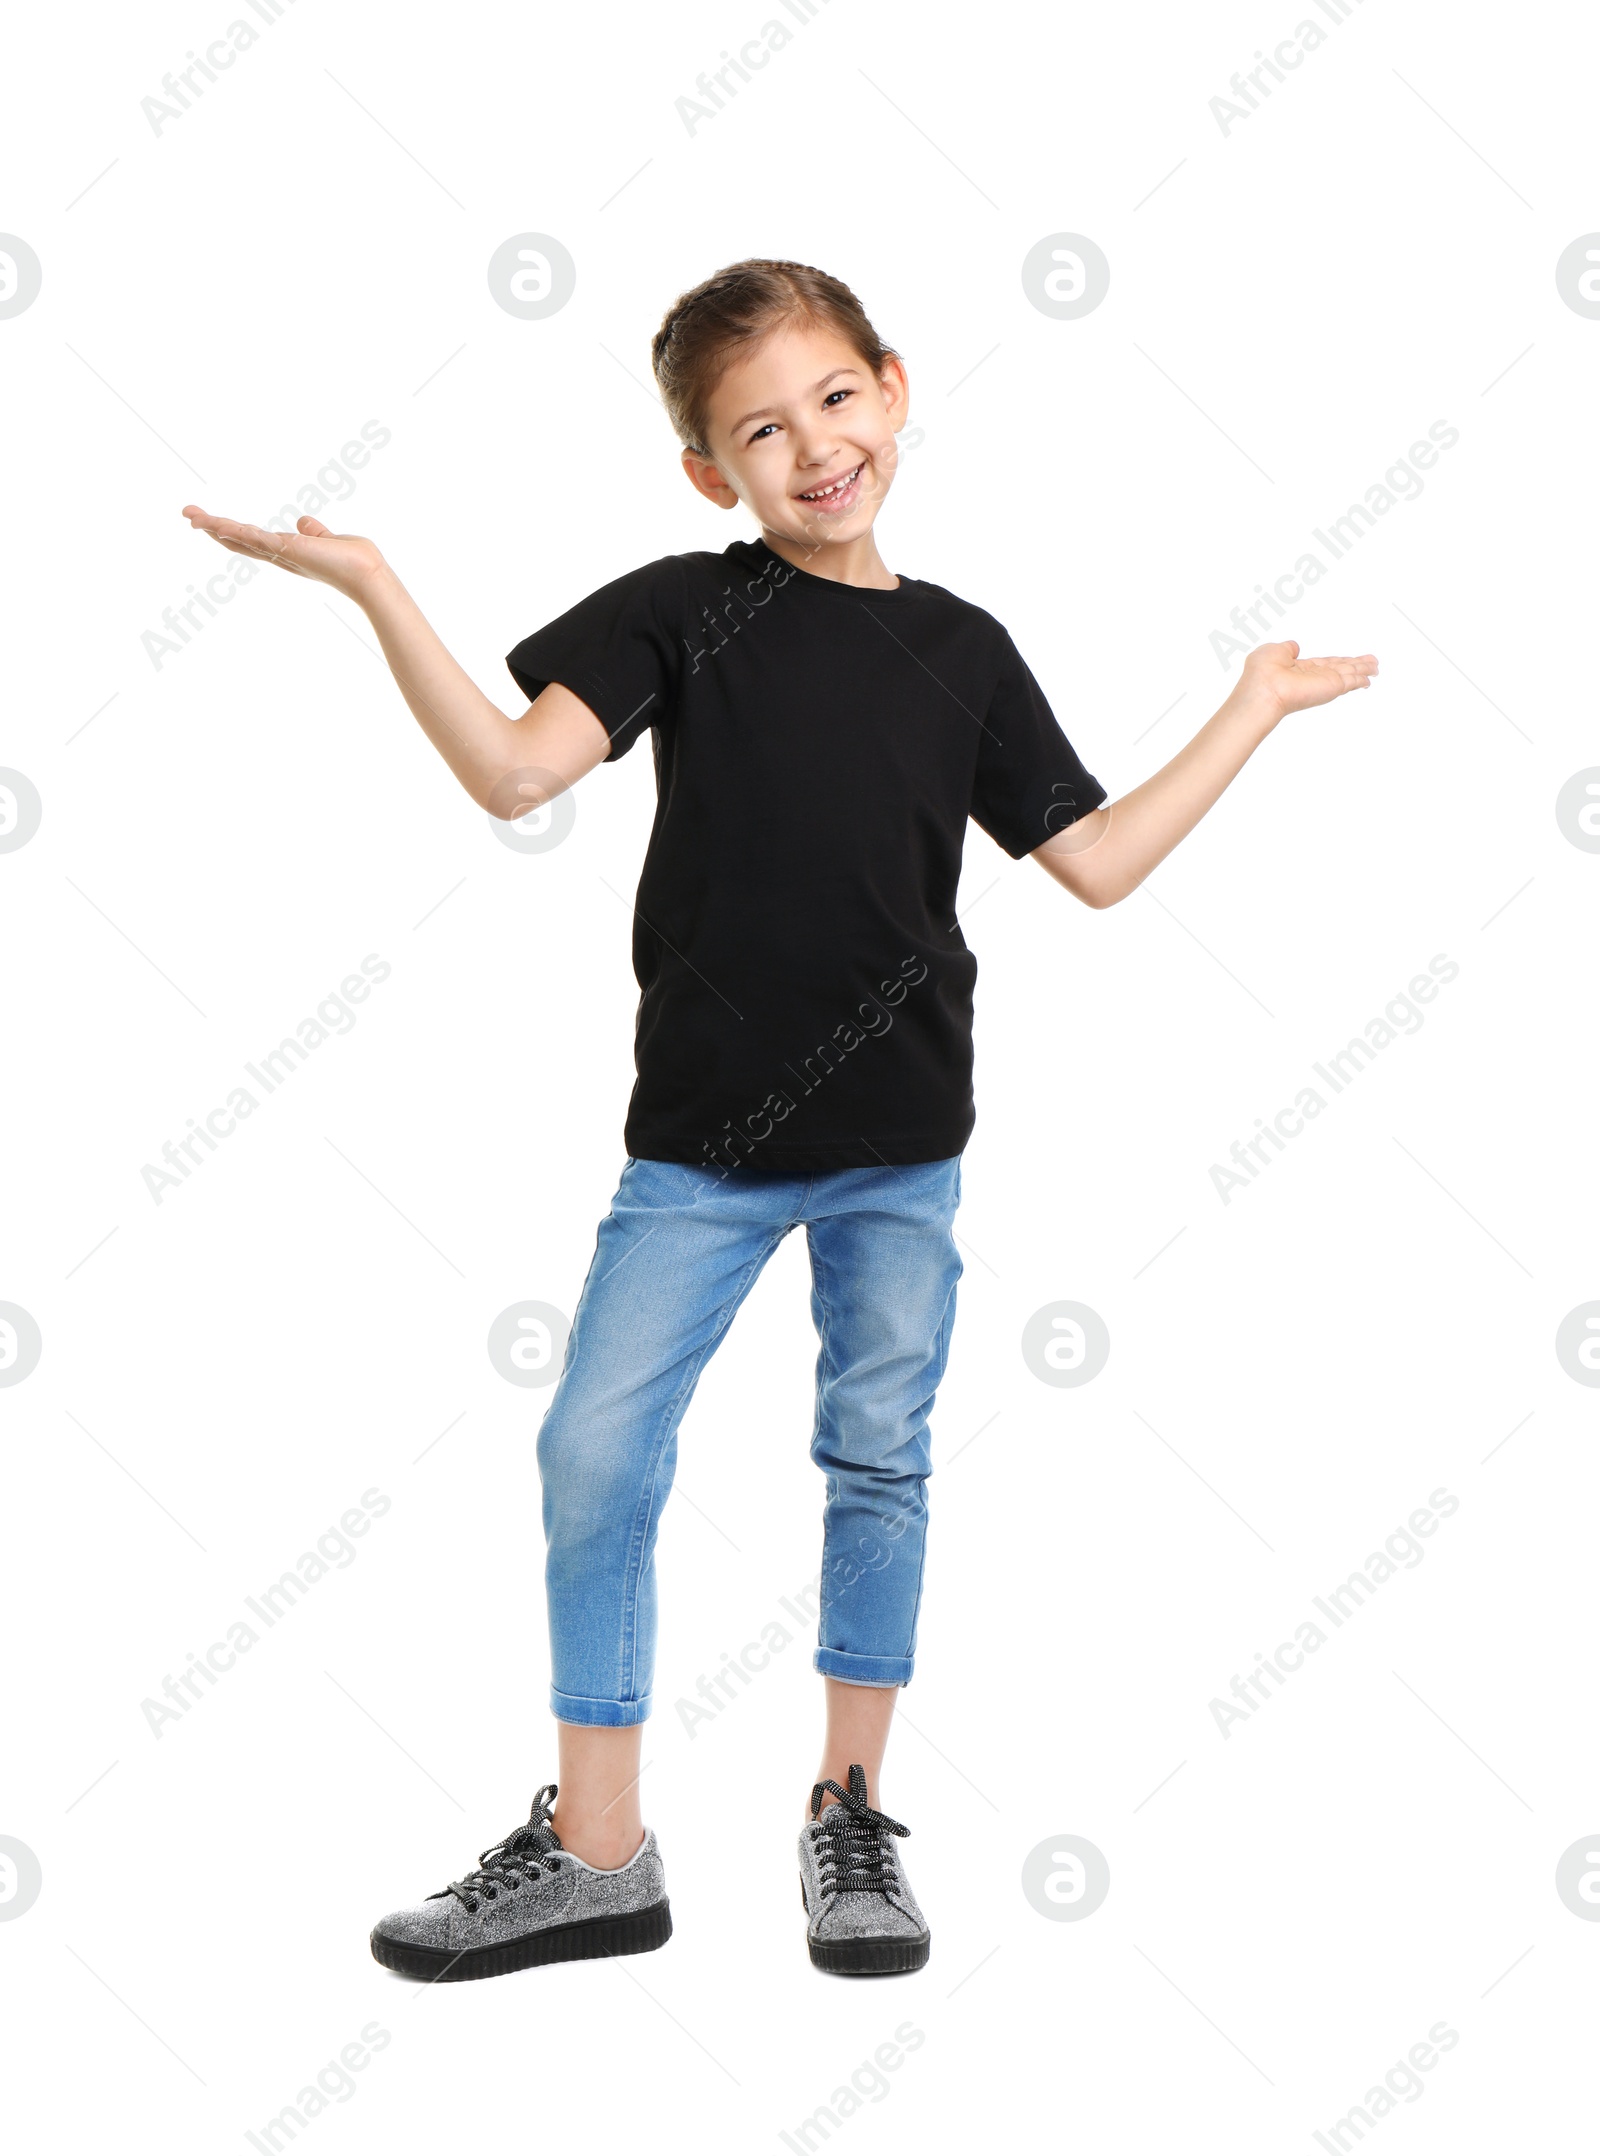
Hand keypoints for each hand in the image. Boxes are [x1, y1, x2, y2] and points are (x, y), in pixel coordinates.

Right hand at [181, 507, 385, 601]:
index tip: (211, 521)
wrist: (369, 575)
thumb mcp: (328, 540)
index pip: (253, 541)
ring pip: (241, 539)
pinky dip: (237, 532)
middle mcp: (280, 557)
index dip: (231, 532)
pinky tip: (217, 525)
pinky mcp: (288, 550)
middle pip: (239, 541)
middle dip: (213, 528)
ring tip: (190, 516)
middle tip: (188, 515)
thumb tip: (303, 521)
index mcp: (287, 553)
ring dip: (215, 527)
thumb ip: (314, 532)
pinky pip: (257, 539)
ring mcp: (282, 555)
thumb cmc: (356, 562)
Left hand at [1236, 639, 1377, 722]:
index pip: (1325, 664)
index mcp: (1301, 669)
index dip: (1338, 661)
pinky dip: (1361, 679)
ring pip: (1349, 674)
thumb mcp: (1273, 651)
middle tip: (1372, 663)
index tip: (1348, 659)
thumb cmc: (1261, 673)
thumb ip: (1287, 648)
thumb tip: (1294, 647)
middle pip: (1341, 669)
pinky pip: (1351, 681)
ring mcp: (1324, 683)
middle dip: (1356, 665)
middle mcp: (1314, 677)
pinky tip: (1369, 679)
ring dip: (1363, 670)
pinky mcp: (1332, 687)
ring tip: (1376, 668)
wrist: (1264, 691)